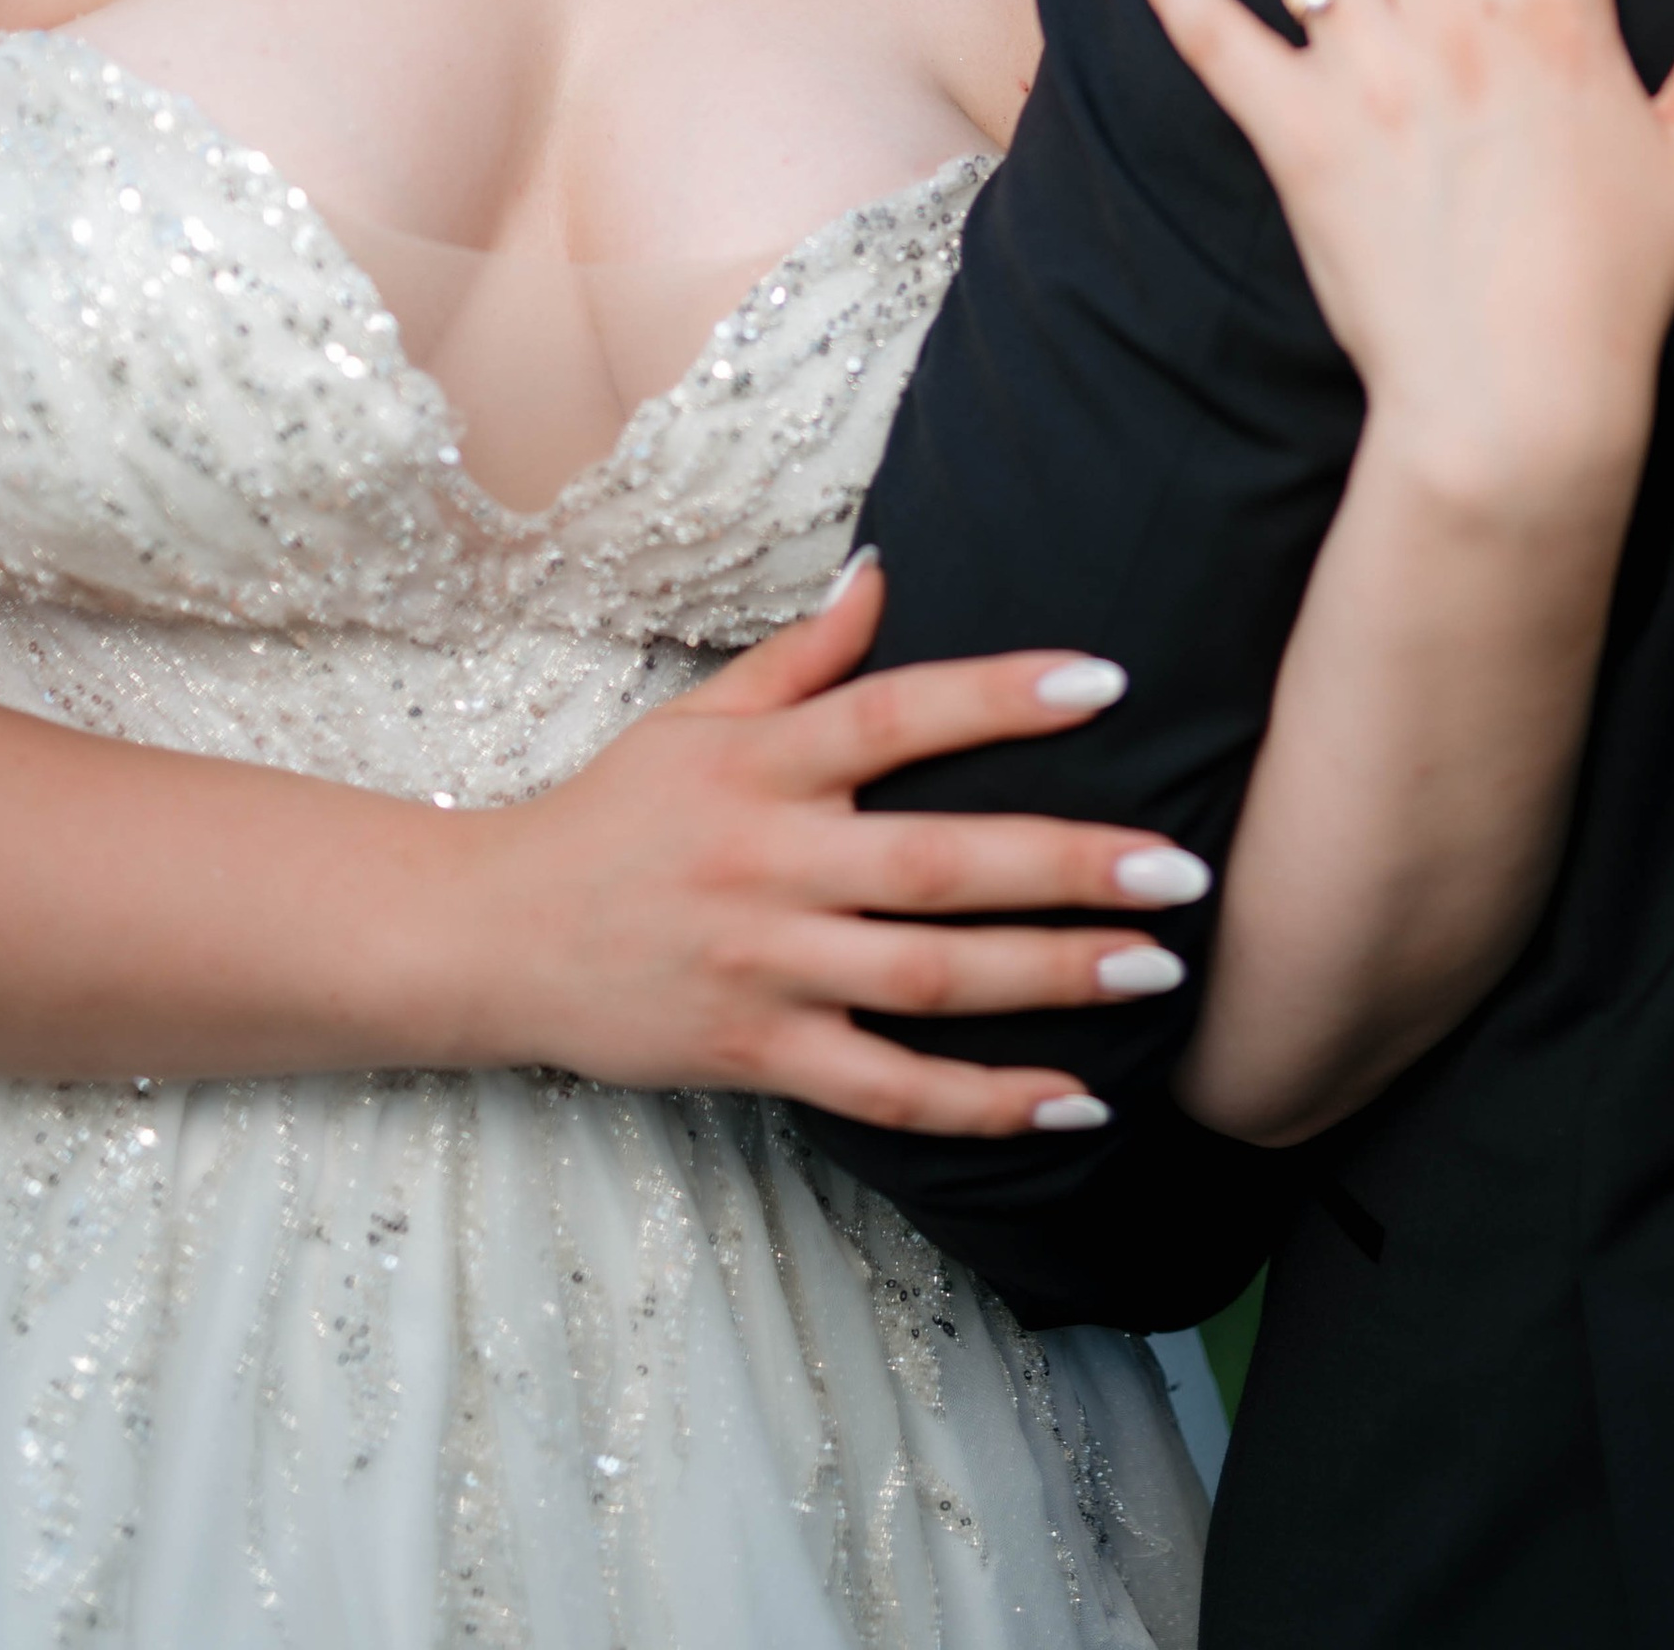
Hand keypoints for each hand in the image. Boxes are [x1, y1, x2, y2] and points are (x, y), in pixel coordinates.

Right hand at [453, 555, 1205, 1132]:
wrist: (490, 939)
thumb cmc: (611, 817)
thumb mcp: (694, 719)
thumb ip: (801, 659)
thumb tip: (886, 572)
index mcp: (763, 767)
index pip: (895, 714)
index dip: (999, 695)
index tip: (1106, 679)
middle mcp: (770, 864)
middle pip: (939, 865)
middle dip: (1069, 868)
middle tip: (1183, 871)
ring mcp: (764, 968)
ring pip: (928, 981)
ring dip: (1050, 979)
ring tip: (1158, 972)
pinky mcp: (756, 1058)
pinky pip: (885, 1091)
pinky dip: (980, 1100)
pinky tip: (1073, 1099)